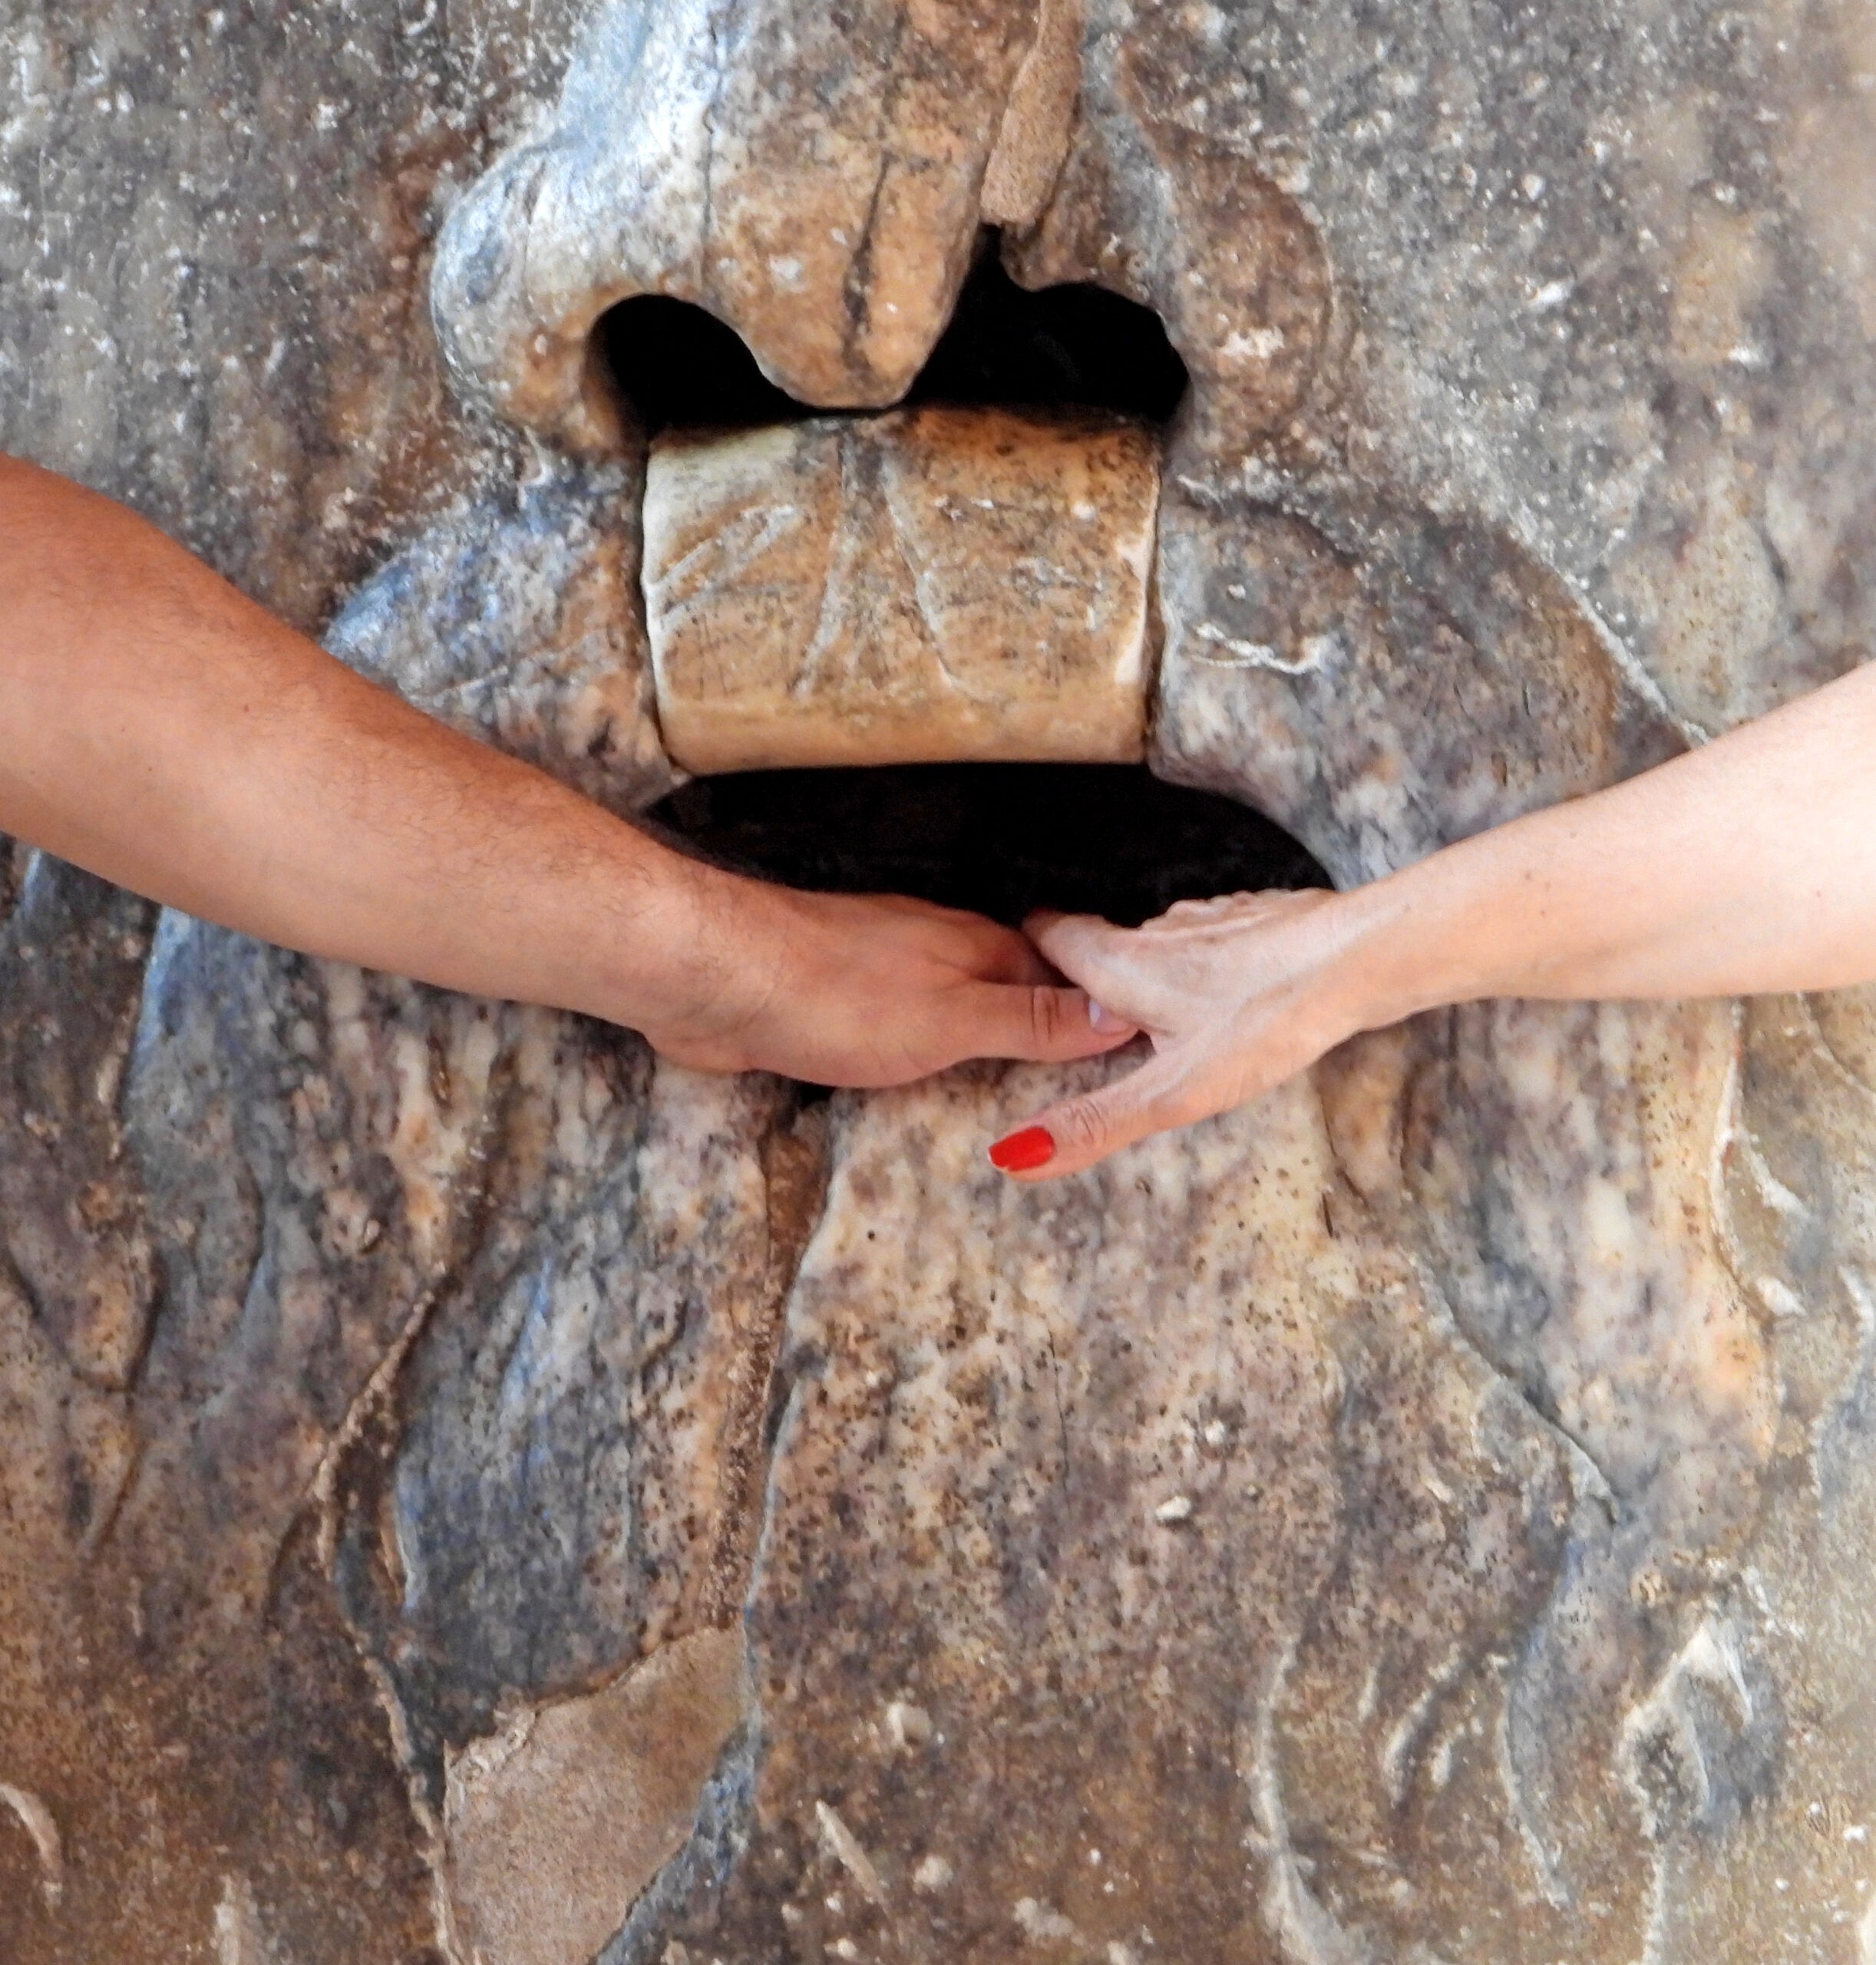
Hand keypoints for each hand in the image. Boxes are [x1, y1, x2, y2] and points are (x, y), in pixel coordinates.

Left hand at [639, 880, 1137, 1087]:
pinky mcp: (832, 1001)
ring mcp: (882, 971)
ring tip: (1019, 1096)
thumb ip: (1032, 1019)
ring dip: (984, 1044)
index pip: (1062, 978)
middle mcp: (936, 949)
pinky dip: (925, 1054)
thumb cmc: (832, 993)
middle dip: (1047, 1031)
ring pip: (955, 1009)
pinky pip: (899, 1029)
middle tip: (1087, 1089)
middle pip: (1012, 990)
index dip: (1098, 1014)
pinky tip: (923, 1083)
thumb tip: (1121, 1010)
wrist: (712, 977)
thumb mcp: (953, 1019)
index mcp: (976, 946)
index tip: (1140, 1053)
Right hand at [986, 888, 1365, 1177]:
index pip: (1051, 934)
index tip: (1020, 968)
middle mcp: (1159, 928)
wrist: (1361, 958)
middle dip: (1095, 974)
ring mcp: (1213, 916)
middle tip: (1094, 1018)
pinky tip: (1237, 988)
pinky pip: (1218, 935)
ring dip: (1156, 968)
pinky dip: (1213, 958)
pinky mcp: (1260, 915)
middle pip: (1107, 942)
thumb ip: (1096, 1122)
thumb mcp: (1175, 1092)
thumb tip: (1010, 1157)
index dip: (1032, 946)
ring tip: (1167, 1012)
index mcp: (1123, 965)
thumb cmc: (1265, 1023)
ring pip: (1164, 939)